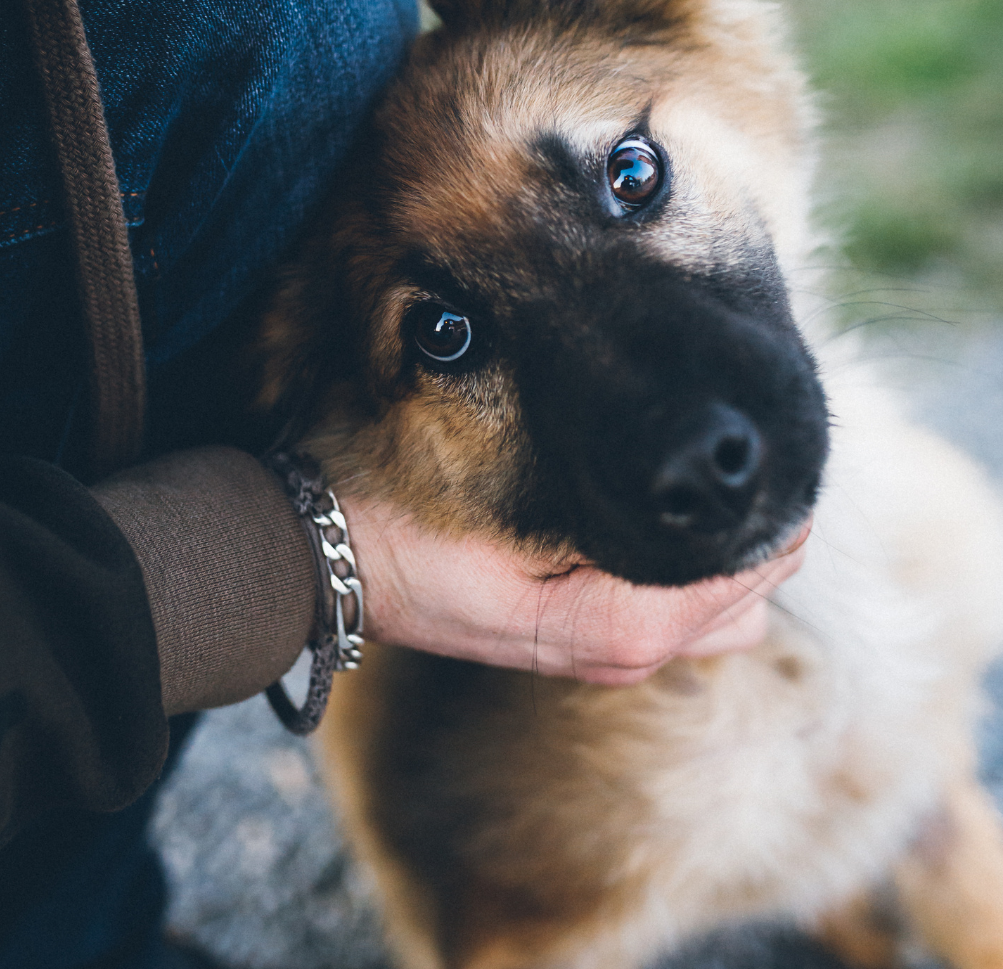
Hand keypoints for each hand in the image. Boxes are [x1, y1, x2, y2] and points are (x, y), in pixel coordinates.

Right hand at [341, 494, 809, 685]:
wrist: (344, 567)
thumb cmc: (416, 542)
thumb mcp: (507, 537)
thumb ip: (611, 552)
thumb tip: (696, 522)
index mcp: (610, 633)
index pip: (727, 595)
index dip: (770, 542)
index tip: (793, 481)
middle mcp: (616, 656)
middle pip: (734, 612)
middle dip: (762, 555)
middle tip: (773, 483)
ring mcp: (600, 653)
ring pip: (712, 621)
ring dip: (734, 568)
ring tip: (741, 505)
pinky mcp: (579, 636)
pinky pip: (671, 618)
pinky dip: (699, 581)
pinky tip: (690, 535)